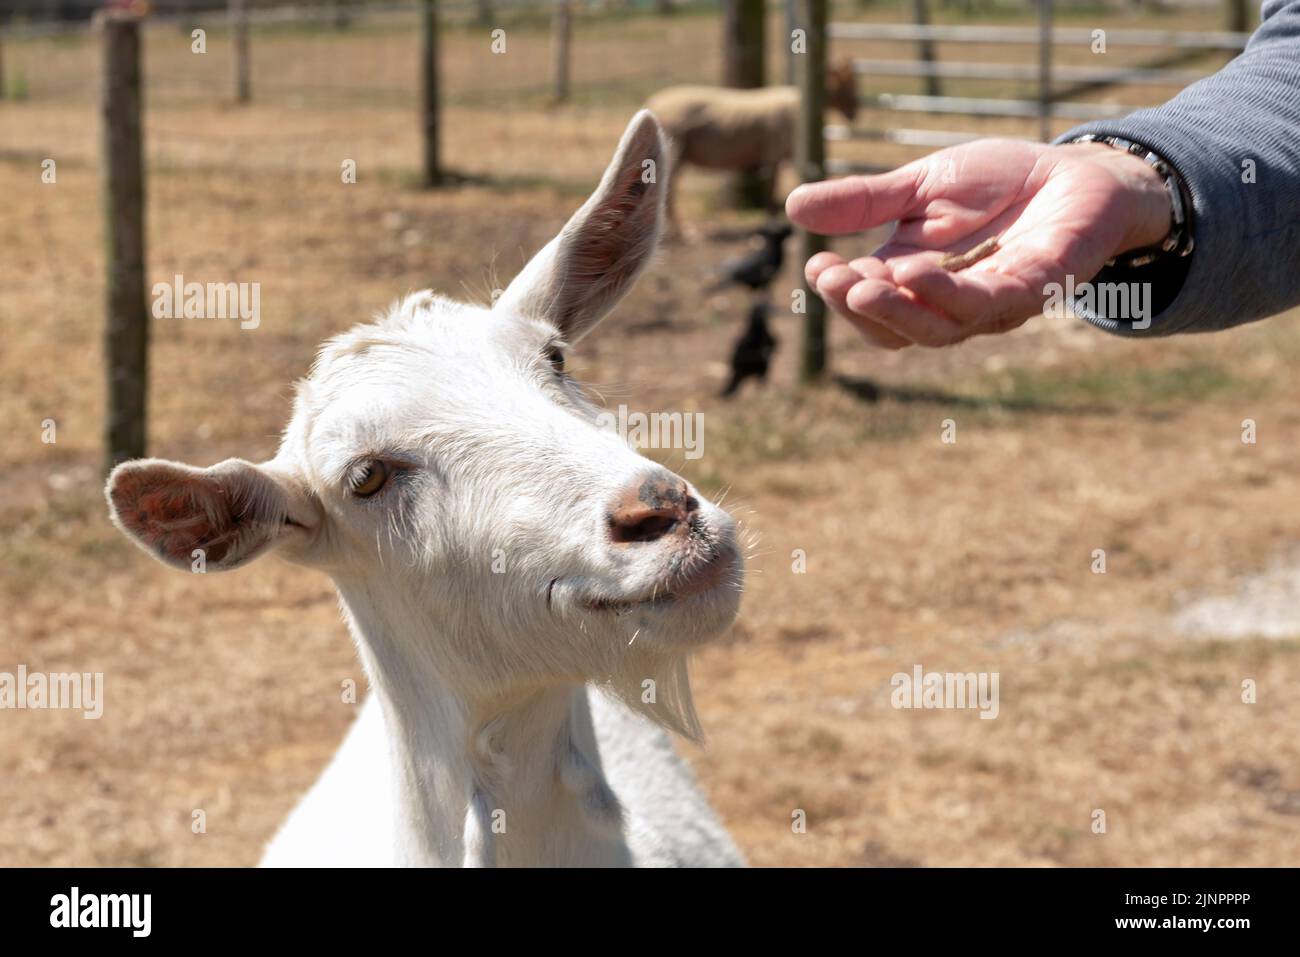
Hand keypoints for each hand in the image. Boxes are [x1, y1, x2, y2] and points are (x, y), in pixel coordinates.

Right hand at [785, 139, 1172, 347]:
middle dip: (861, 308)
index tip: (815, 266)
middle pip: (899, 331)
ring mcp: (993, 304)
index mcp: (916, 283)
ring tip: (864, 285)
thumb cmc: (1000, 183)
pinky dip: (947, 293)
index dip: (841, 295)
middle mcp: (950, 305)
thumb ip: (864, 201)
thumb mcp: (919, 185)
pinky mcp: (1035, 289)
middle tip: (832, 280)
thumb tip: (792, 206)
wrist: (1076, 170)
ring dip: (898, 310)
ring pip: (938, 328)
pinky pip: (986, 304)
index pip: (870, 308)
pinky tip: (917, 271)